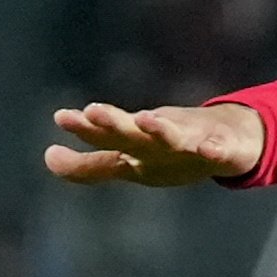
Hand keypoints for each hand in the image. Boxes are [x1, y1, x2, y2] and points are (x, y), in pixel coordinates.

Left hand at [44, 101, 263, 186]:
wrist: (229, 139)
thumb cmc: (169, 149)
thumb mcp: (127, 161)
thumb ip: (88, 166)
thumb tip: (47, 158)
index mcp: (136, 144)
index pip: (105, 136)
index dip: (85, 128)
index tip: (61, 117)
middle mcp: (158, 139)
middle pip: (133, 132)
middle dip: (114, 122)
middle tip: (93, 111)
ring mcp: (191, 141)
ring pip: (173, 136)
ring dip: (159, 128)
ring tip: (146, 119)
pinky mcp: (221, 148)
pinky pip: (218, 150)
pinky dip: (214, 149)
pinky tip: (209, 150)